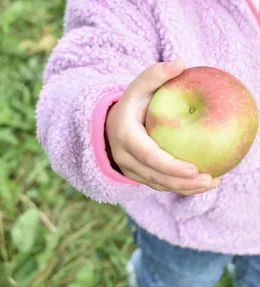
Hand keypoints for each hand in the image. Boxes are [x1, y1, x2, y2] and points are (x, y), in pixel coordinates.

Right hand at [105, 59, 220, 195]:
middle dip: (182, 183)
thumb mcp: (138, 86)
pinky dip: (177, 186)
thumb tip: (181, 63)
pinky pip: (157, 184)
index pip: (148, 155)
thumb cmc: (130, 105)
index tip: (194, 170)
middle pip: (155, 176)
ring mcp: (129, 169)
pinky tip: (197, 183)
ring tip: (211, 183)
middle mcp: (124, 157)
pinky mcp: (136, 174)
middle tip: (211, 180)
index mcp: (125, 136)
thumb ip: (155, 75)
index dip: (170, 166)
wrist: (111, 124)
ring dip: (184, 188)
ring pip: (157, 184)